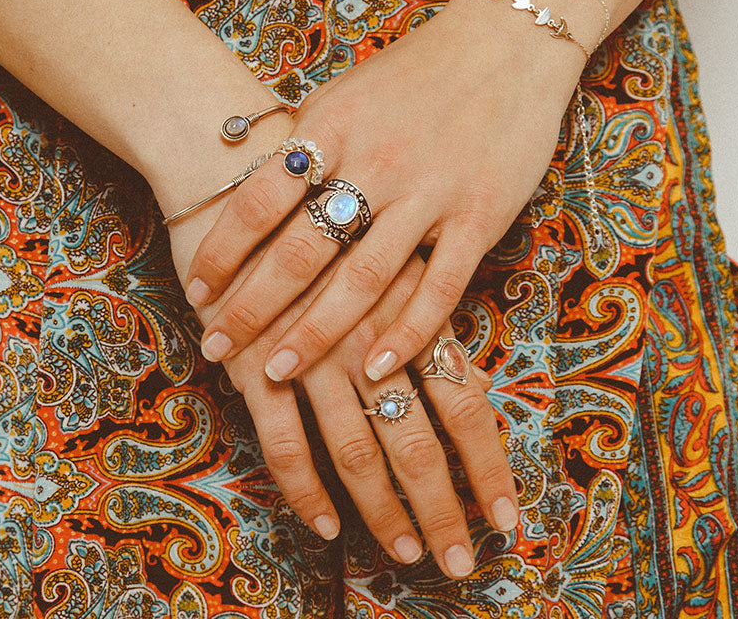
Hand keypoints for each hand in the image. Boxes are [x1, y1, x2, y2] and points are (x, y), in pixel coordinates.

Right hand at [166, 218, 518, 576]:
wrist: (233, 175)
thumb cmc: (319, 206)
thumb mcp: (385, 242)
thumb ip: (426, 306)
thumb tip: (470, 374)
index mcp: (408, 307)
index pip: (464, 402)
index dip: (486, 466)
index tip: (505, 520)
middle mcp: (367, 337)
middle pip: (417, 440)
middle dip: (442, 508)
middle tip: (460, 562)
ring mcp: (311, 354)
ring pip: (356, 451)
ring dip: (382, 511)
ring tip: (408, 552)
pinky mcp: (256, 363)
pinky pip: (284, 442)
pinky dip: (305, 489)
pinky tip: (327, 524)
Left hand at [183, 0, 584, 382]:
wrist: (508, 42)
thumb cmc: (418, 68)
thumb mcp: (346, 90)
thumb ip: (304, 136)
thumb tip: (246, 171)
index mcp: (332, 125)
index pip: (259, 200)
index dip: (222, 250)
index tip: (196, 289)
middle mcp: (375, 161)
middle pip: (299, 249)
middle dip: (251, 306)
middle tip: (217, 347)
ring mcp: (430, 191)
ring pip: (362, 279)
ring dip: (315, 334)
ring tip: (277, 374)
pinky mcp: (479, 215)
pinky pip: (439, 287)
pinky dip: (407, 333)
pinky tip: (376, 369)